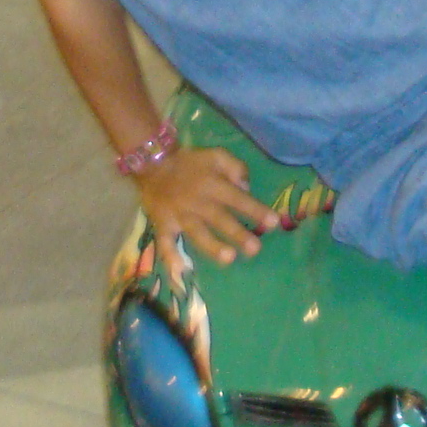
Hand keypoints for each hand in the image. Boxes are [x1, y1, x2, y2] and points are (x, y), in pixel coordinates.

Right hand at [137, 144, 275, 276]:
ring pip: (197, 233)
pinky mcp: (163, 225)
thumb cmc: (190, 162)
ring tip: (228, 258)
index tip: (273, 223)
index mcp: (213, 184)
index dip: (255, 210)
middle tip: (255, 249)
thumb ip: (235, 168)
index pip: (238, 199)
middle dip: (238, 234)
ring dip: (212, 246)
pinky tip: (180, 271)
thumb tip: (246, 188)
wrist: (153, 164)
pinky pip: (165, 243)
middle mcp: (198, 202)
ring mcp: (180, 216)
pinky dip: (170, 257)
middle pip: (220, 219)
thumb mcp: (216, 155)